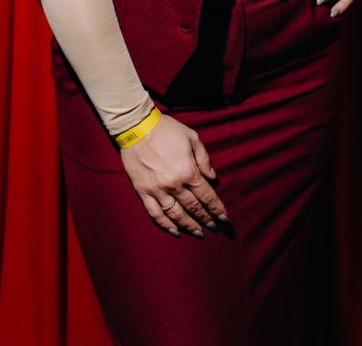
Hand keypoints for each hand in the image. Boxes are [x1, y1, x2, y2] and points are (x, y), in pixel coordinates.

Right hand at [119, 113, 229, 237]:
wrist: (137, 127)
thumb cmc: (167, 129)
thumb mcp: (192, 137)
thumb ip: (204, 159)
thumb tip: (213, 178)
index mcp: (188, 171)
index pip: (207, 196)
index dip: (216, 209)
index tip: (224, 218)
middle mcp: (174, 185)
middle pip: (194, 208)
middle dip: (206, 219)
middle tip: (214, 227)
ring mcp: (157, 190)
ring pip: (176, 215)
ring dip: (189, 226)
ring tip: (198, 233)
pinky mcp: (143, 192)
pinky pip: (155, 214)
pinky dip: (165, 225)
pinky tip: (174, 231)